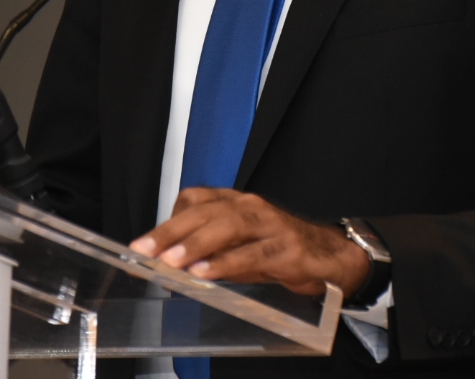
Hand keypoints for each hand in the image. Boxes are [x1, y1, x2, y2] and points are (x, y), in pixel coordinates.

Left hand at [129, 188, 367, 296]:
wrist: (331, 257)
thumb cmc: (280, 251)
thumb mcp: (240, 248)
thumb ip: (209, 252)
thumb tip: (169, 267)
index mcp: (236, 203)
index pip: (195, 200)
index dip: (167, 221)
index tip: (143, 245)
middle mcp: (251, 207)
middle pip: (205, 211)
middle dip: (171, 232)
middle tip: (145, 251)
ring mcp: (270, 225)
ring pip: (228, 226)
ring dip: (195, 244)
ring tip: (170, 261)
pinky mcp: (287, 248)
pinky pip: (253, 254)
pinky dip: (227, 263)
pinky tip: (206, 274)